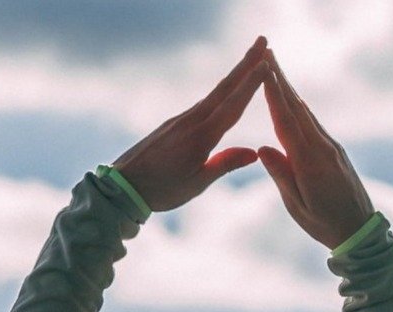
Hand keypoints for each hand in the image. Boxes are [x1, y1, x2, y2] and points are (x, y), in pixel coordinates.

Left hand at [111, 36, 266, 212]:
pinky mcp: (174, 124)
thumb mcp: (198, 182)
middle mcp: (192, 121)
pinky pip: (204, 104)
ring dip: (235, 76)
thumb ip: (225, 163)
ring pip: (214, 94)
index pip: (233, 105)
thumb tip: (254, 152)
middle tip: (263, 41)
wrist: (125, 186)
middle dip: (246, 64)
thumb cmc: (163, 189)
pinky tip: (226, 90)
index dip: (251, 84)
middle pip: (225, 88)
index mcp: (202, 136)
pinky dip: (220, 93)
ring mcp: (181, 119)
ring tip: (251, 61)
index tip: (266, 64)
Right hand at [256, 50, 375, 248]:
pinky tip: (293, 99)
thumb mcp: (297, 206)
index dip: (274, 94)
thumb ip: (281, 175)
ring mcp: (332, 148)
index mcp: (309, 164)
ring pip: (306, 114)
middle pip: (297, 109)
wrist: (361, 232)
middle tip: (268, 53)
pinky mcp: (336, 151)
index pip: (286, 122)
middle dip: (281, 80)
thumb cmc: (324, 225)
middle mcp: (323, 149)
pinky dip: (300, 108)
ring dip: (290, 90)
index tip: (264, 70)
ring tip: (276, 68)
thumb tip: (262, 148)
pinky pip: (314, 125)